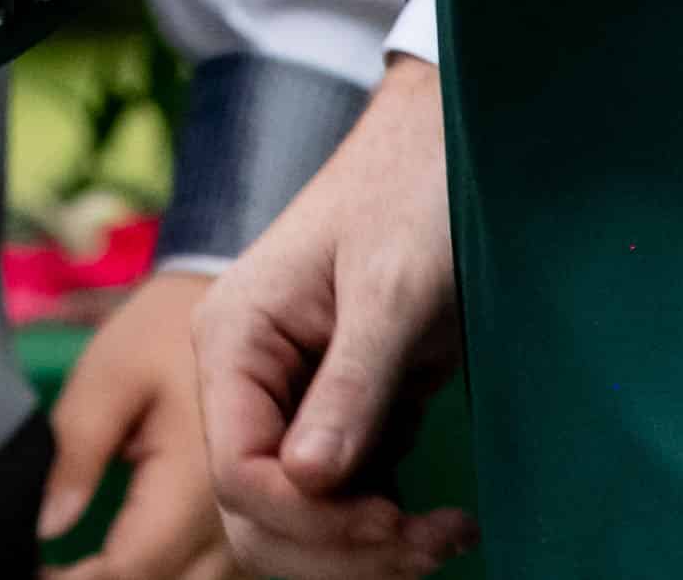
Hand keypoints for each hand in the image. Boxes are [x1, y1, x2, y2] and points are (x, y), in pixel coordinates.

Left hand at [40, 263, 234, 579]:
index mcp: (198, 487)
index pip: (129, 570)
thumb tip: (47, 527)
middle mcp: (232, 528)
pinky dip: (156, 571)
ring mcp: (242, 539)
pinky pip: (198, 576)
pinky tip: (109, 555)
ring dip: (125, 577)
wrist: (243, 316)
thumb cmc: (168, 334)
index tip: (24, 562)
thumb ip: (76, 448)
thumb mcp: (111, 372)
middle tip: (42, 559)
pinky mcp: (241, 538)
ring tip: (69, 560)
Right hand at [199, 61, 476, 577]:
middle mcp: (249, 378)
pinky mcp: (344, 414)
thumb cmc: (412, 192)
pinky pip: (344, 500)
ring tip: (447, 534)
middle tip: (430, 541)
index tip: (395, 520)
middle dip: (338, 548)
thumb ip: (350, 383)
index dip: (310, 517)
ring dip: (367, 549)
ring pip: (299, 520)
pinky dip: (389, 528)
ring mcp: (293, 400)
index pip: (239, 472)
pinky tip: (447, 522)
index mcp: (235, 339)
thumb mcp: (389, 288)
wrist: (448, 144)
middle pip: (259, 514)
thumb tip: (311, 480)